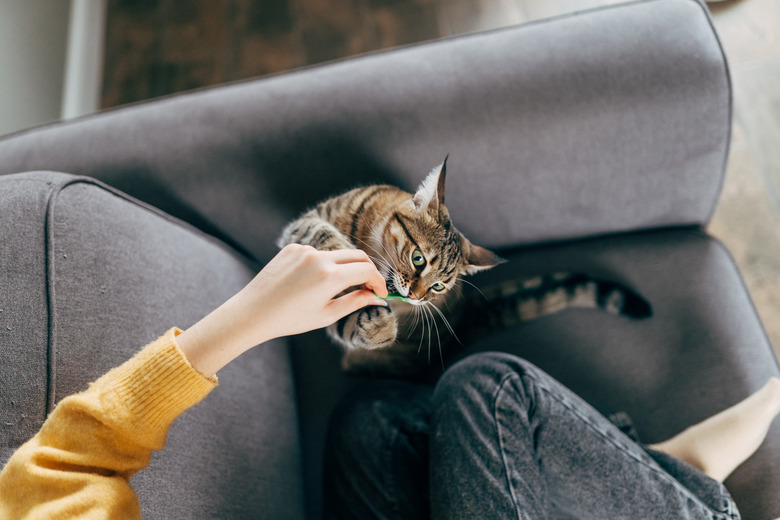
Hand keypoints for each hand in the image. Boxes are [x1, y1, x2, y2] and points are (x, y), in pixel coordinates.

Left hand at [177, 244, 387, 376]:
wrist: (253, 312)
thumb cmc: (290, 319)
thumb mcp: (327, 314)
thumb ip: (355, 302)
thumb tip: (376, 297)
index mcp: (330, 277)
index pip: (367, 270)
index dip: (378, 282)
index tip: (381, 293)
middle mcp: (319, 258)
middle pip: (357, 256)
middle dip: (367, 270)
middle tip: (369, 286)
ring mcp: (305, 250)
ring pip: (336, 255)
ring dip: (342, 269)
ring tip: (333, 290)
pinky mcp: (292, 248)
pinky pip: (316, 253)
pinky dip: (321, 265)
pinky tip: (309, 282)